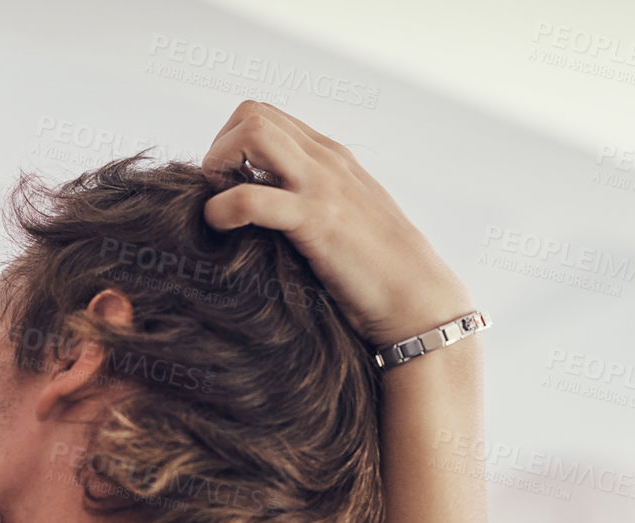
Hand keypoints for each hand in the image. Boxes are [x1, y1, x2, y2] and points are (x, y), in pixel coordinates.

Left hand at [200, 100, 473, 348]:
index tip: (227, 186)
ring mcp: (322, 186)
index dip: (232, 144)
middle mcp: (326, 160)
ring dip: (219, 164)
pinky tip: (220, 229)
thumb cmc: (377, 270)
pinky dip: (222, 209)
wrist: (417, 297)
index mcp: (330, 157)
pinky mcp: (317, 221)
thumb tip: (265, 207)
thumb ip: (310, 200)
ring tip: (217, 207)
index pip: (266, 116)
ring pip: (253, 133)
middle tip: (217, 195)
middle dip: (220, 148)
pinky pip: (252, 197)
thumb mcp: (342, 218)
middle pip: (253, 113)